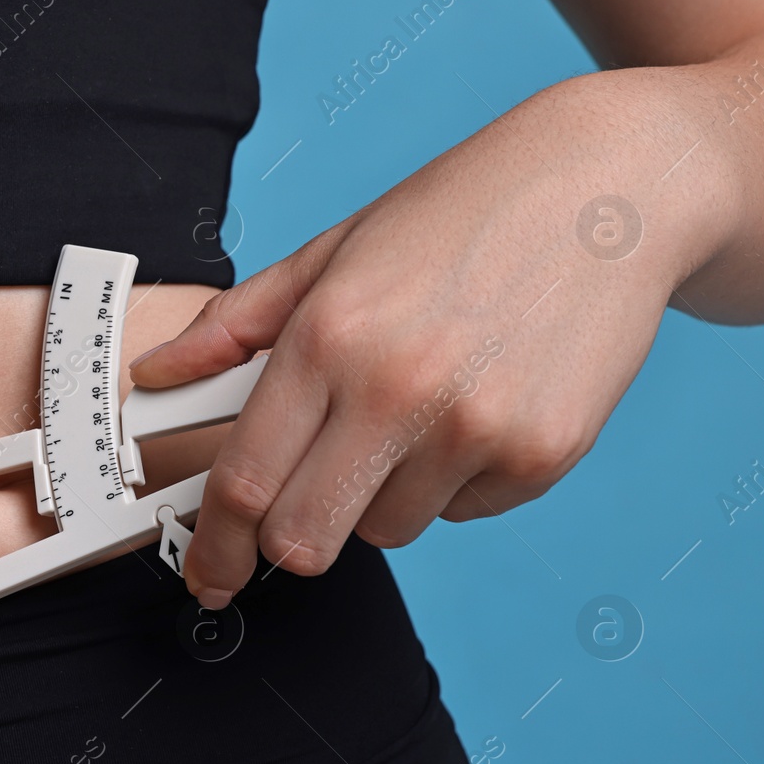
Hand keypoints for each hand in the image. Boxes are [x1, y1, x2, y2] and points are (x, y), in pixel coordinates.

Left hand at [131, 71, 723, 606]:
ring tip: (413, 409)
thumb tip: (156, 377)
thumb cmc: (457, 215)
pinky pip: (463, 513)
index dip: (215, 546)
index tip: (208, 574)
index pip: (244, 481)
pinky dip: (453, 481)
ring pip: (387, 532)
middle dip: (289, 539)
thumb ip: (233, 326)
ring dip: (379, 496)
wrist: (606, 188)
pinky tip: (473, 405)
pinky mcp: (543, 455)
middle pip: (306, 540)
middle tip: (301, 505)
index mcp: (328, 336)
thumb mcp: (330, 251)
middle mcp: (397, 389)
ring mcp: (477, 429)